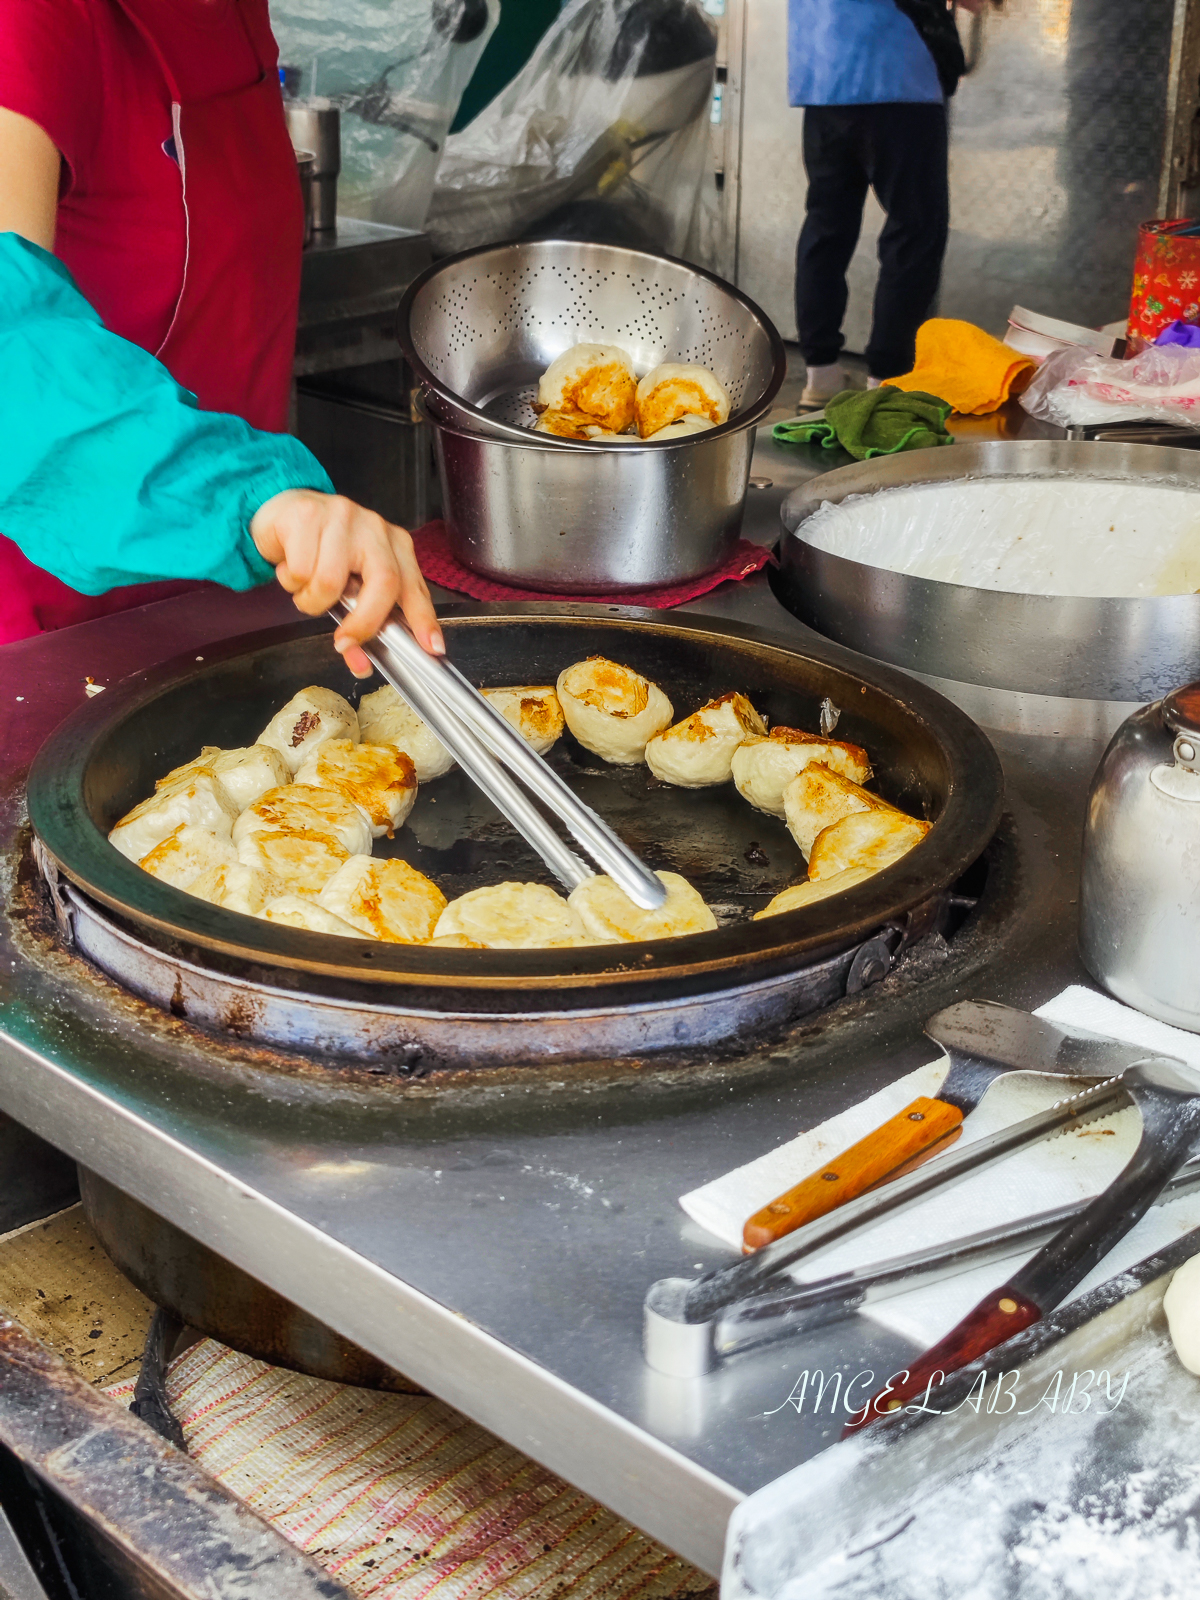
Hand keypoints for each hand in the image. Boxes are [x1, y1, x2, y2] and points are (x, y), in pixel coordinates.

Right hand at [250, 489, 442, 677]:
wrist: (283, 513)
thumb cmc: (321, 551)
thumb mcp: (348, 585)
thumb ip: (358, 622)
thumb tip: (359, 663)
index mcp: (394, 545)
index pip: (414, 587)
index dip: (424, 619)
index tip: (432, 647)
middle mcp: (375, 529)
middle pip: (383, 583)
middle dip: (363, 622)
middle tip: (344, 642)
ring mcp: (343, 517)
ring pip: (330, 582)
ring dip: (312, 600)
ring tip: (306, 588)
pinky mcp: (308, 515)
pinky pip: (301, 569)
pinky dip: (292, 582)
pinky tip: (292, 569)